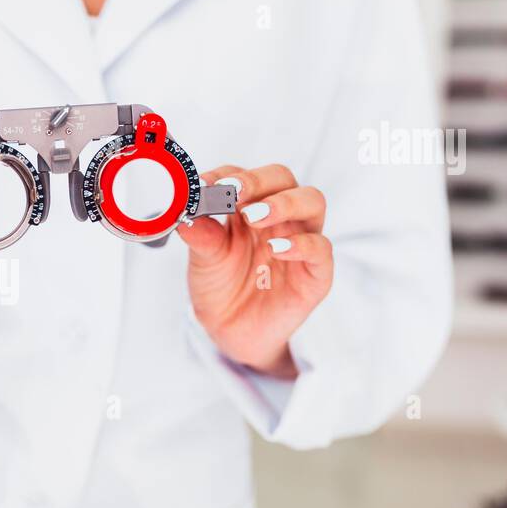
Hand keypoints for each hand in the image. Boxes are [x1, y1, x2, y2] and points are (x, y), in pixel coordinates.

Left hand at [175, 164, 332, 378]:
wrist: (230, 332)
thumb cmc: (220, 287)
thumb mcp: (204, 260)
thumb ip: (200, 235)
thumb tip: (186, 211)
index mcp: (249, 206)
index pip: (245, 176)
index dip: (226, 175)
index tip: (204, 184)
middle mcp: (279, 217)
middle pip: (283, 179)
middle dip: (258, 182)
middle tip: (233, 194)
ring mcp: (301, 240)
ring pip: (312, 202)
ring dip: (284, 204)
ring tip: (254, 217)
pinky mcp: (316, 272)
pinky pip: (320, 249)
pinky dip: (301, 244)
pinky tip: (277, 248)